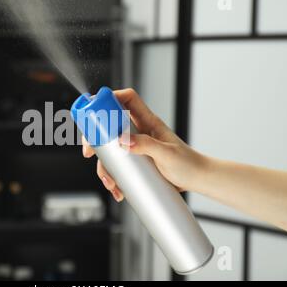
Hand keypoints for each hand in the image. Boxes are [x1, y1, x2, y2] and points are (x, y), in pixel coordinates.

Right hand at [81, 88, 206, 201]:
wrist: (196, 180)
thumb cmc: (188, 164)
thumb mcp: (166, 154)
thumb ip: (146, 145)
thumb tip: (122, 140)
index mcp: (148, 122)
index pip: (127, 99)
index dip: (110, 97)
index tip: (95, 108)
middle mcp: (139, 132)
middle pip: (109, 125)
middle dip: (95, 138)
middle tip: (89, 153)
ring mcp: (136, 146)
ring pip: (110, 150)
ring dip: (104, 166)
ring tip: (110, 182)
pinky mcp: (135, 161)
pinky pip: (117, 166)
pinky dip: (113, 177)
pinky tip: (118, 189)